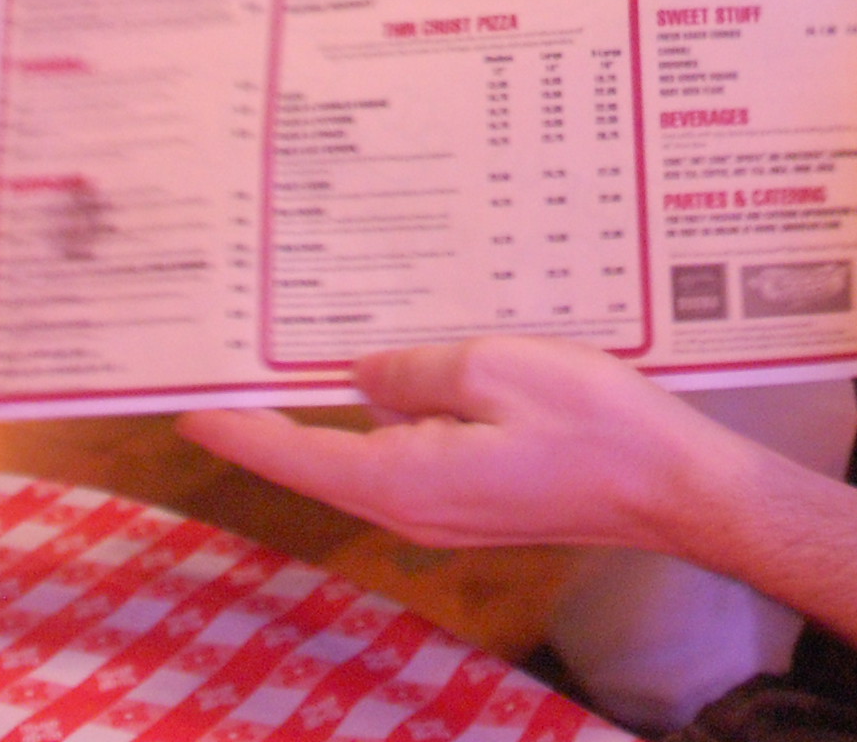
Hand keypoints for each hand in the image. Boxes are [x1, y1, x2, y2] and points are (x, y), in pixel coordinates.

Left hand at [179, 337, 744, 553]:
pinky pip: (410, 453)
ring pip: (366, 453)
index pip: (293, 452)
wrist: (675, 487)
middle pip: (319, 457)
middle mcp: (412, 505)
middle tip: (229, 354)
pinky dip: (385, 416)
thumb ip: (414, 370)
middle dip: (271, 412)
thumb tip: (360, 374)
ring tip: (296, 348)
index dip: (234, 425)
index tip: (181, 399)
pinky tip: (389, 371)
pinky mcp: (478, 498)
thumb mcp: (497, 368)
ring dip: (329, 410)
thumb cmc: (593, 424)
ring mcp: (446, 508)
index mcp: (404, 477)